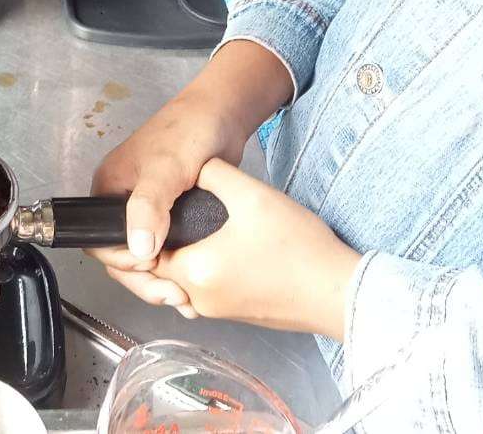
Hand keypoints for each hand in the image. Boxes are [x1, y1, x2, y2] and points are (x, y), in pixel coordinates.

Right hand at [87, 95, 247, 315]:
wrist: (224, 115)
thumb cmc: (188, 133)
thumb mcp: (166, 169)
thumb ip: (148, 207)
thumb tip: (139, 250)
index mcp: (108, 189)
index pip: (99, 240)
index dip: (122, 261)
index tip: (153, 269)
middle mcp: (123, 203)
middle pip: (121, 256)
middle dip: (144, 280)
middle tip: (175, 295)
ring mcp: (149, 211)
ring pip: (145, 257)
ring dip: (161, 280)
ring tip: (187, 299)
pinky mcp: (173, 216)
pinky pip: (166, 251)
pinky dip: (177, 270)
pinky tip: (193, 286)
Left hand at [152, 159, 360, 339]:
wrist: (339, 290)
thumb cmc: (297, 247)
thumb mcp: (251, 194)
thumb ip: (213, 174)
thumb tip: (195, 167)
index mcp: (193, 272)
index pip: (143, 253)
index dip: (144, 228)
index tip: (153, 206)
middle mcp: (199, 300)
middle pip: (160, 269)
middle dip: (163, 241)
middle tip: (173, 211)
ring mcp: (219, 312)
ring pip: (182, 281)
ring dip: (184, 257)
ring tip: (195, 226)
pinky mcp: (239, 315)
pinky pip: (206, 291)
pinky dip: (205, 271)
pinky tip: (221, 246)